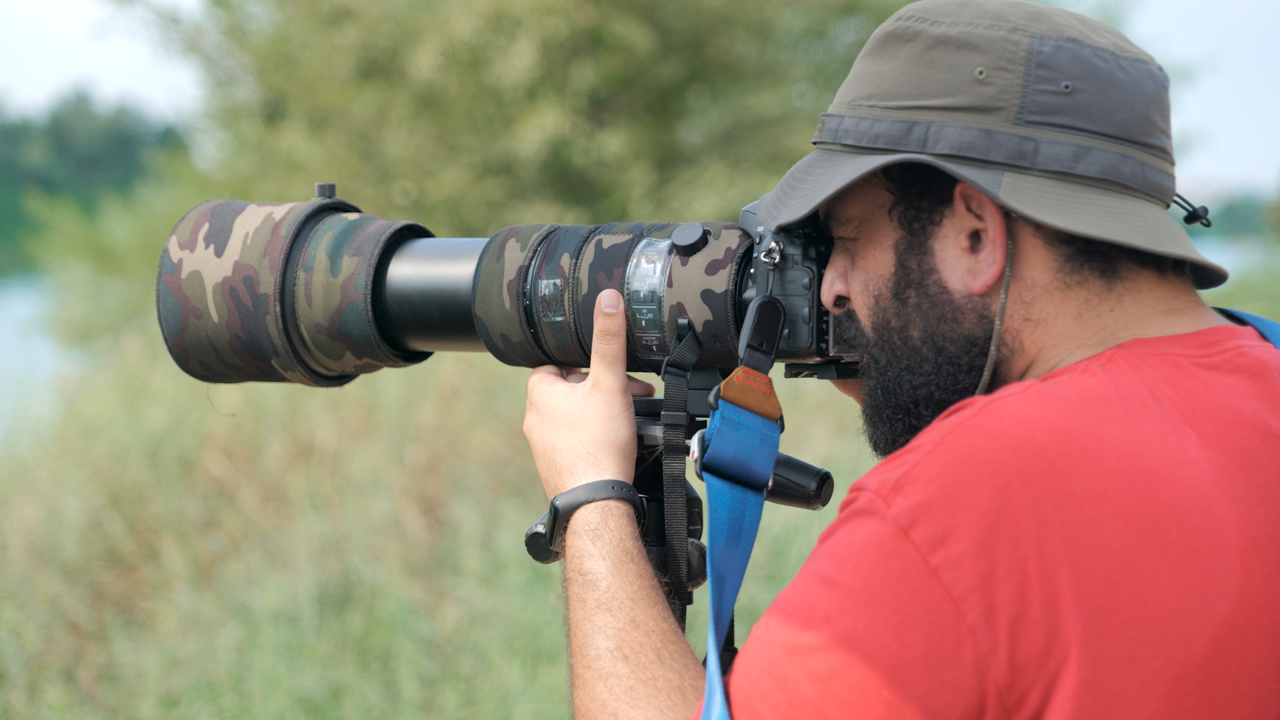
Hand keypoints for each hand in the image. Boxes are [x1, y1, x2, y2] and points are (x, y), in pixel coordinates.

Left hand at [524, 289, 654, 498]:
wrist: (596, 503)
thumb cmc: (598, 444)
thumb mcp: (609, 382)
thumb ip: (609, 340)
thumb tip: (608, 299)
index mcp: (539, 393)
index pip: (557, 363)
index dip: (586, 363)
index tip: (610, 370)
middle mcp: (535, 419)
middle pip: (571, 391)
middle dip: (602, 389)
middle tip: (631, 396)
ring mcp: (544, 447)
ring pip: (576, 418)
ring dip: (601, 414)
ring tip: (629, 422)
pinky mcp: (556, 468)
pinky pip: (577, 443)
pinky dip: (597, 439)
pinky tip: (618, 446)